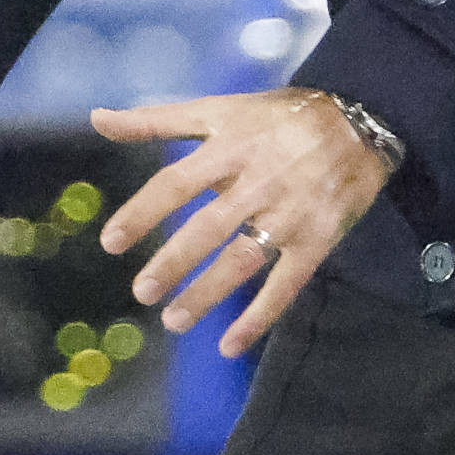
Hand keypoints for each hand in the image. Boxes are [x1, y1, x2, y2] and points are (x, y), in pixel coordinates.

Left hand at [92, 88, 393, 358]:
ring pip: (242, 260)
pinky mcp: (316, 239)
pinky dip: (258, 317)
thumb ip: (156, 119)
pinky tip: (230, 345)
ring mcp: (288, 213)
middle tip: (142, 292)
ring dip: (207, 294)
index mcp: (229, 147)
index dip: (142, 213)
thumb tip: (97, 119)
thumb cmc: (274, 117)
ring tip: (173, 321)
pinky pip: (285, 285)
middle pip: (207, 227)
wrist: (357, 121)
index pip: (176, 183)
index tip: (110, 243)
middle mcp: (257, 181)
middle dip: (172, 262)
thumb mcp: (217, 109)